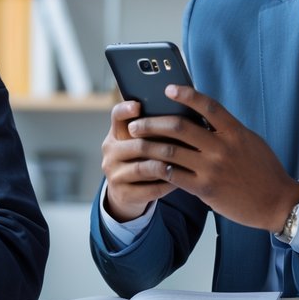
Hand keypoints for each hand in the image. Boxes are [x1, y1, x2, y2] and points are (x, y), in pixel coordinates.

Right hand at [101, 99, 184, 222]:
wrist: (126, 192)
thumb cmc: (142, 159)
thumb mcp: (141, 142)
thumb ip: (155, 130)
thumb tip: (185, 116)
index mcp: (116, 134)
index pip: (116, 116)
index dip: (126, 110)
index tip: (138, 106)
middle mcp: (110, 152)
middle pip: (138, 145)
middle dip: (164, 145)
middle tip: (187, 144)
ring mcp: (114, 174)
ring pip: (143, 168)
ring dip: (166, 166)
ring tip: (187, 164)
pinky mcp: (122, 193)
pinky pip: (149, 189)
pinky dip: (166, 184)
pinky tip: (181, 181)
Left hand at [118, 86, 298, 232]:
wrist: (277, 202)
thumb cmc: (262, 169)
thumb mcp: (249, 142)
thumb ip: (226, 129)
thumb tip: (200, 115)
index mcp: (235, 132)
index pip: (208, 106)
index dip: (186, 95)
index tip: (168, 88)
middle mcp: (222, 147)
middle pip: (180, 127)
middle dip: (153, 123)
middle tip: (136, 123)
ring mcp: (213, 168)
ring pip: (171, 151)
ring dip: (149, 145)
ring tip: (135, 143)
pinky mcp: (206, 189)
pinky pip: (175, 176)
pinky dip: (159, 168)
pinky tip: (149, 165)